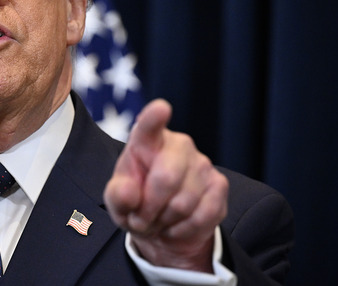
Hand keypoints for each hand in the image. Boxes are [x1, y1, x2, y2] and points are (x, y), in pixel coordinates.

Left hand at [103, 99, 228, 271]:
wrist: (163, 224)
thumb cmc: (136, 202)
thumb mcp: (118, 200)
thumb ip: (117, 195)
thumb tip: (129, 192)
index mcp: (147, 141)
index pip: (150, 126)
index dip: (155, 117)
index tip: (160, 108)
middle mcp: (179, 145)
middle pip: (166, 178)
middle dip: (149, 208)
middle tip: (140, 219)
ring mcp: (202, 163)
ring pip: (183, 203)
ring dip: (165, 221)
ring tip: (158, 220)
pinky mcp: (219, 184)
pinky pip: (202, 215)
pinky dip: (183, 229)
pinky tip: (176, 226)